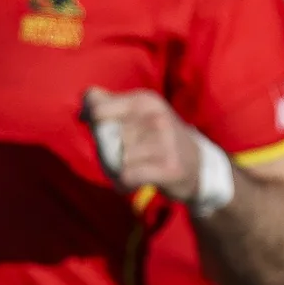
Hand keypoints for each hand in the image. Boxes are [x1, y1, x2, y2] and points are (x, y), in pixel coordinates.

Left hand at [82, 88, 203, 201]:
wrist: (198, 165)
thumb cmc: (156, 138)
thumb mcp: (136, 113)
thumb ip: (106, 103)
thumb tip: (85, 102)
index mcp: (144, 100)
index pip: (97, 108)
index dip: (92, 122)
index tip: (101, 128)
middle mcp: (155, 117)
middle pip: (102, 138)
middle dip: (105, 151)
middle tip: (123, 155)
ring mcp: (164, 141)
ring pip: (113, 159)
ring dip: (114, 169)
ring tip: (132, 167)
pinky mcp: (168, 167)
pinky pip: (126, 176)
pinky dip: (123, 183)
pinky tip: (132, 182)